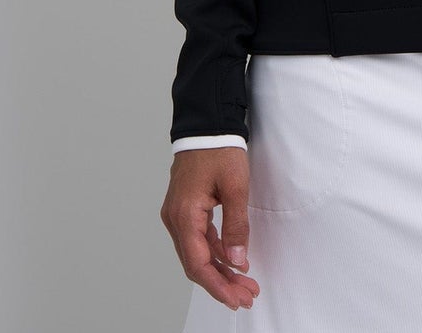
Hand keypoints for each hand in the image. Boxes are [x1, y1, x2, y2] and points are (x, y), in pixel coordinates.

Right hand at [161, 146, 260, 310]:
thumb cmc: (219, 149)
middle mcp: (175, 219)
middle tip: (246, 295)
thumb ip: (236, 226)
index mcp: (184, 215)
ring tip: (244, 283)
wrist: (207, 123)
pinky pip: (198, 238)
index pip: (198, 263)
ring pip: (197, 253)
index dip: (218, 285)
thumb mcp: (235, 186)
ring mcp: (178, 214)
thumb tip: (238, 261)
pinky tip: (233, 260)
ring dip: (220, 269)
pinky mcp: (185, 209)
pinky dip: (215, 252)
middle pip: (196, 263)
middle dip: (221, 283)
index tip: (237, 298)